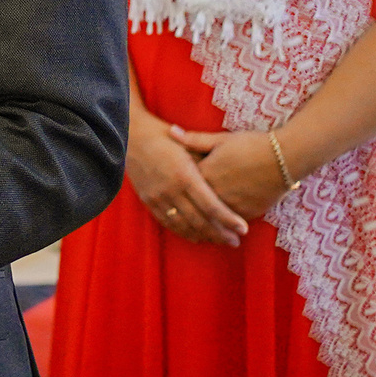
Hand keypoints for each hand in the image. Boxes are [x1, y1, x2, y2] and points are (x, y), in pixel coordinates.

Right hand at [124, 109, 245, 244]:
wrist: (132, 135)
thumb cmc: (166, 136)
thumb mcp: (190, 145)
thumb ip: (208, 163)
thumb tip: (231, 178)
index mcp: (185, 175)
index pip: (211, 205)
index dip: (228, 220)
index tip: (244, 229)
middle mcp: (171, 189)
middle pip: (200, 220)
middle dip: (220, 234)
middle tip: (236, 241)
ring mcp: (158, 197)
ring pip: (184, 225)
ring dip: (204, 236)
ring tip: (220, 241)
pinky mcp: (148, 200)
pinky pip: (167, 222)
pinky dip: (183, 232)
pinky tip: (197, 237)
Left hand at [179, 126, 288, 220]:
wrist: (285, 158)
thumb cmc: (252, 144)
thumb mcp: (221, 139)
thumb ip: (195, 140)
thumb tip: (171, 132)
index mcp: (206, 172)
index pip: (184, 184)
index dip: (177, 186)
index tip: (170, 189)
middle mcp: (216, 192)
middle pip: (195, 205)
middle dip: (187, 210)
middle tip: (176, 214)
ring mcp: (232, 204)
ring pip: (212, 218)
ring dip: (204, 223)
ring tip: (196, 229)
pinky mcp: (247, 213)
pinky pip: (230, 222)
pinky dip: (223, 225)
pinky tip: (218, 228)